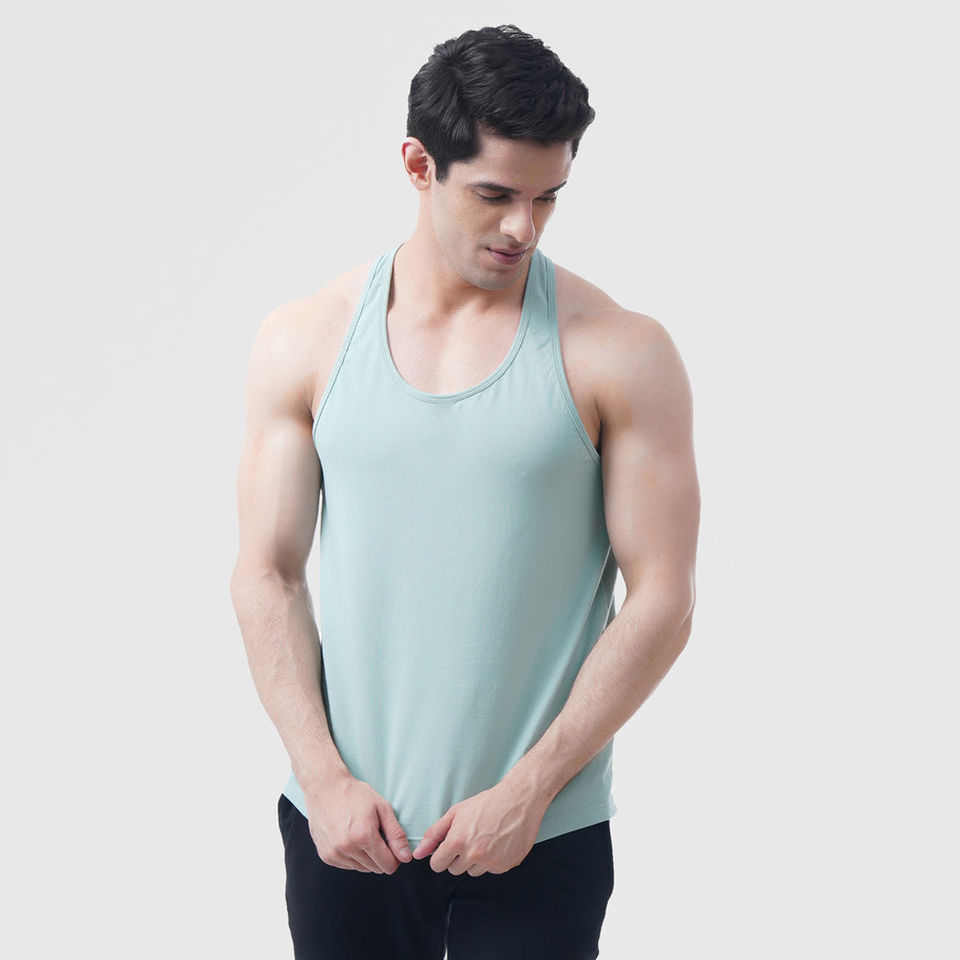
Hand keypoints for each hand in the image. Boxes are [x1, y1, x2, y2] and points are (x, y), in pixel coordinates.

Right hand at [303, 772, 411, 873]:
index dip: (394, 856)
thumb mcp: (382, 808)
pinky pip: (348, 866)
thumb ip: (396, 834)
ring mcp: (335, 853)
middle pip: (376, 869)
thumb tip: (406, 858)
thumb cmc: (356, 795)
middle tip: (376, 834)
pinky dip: (353, 856)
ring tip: (361, 834)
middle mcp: (348, 848)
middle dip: (381, 856)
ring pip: (362, 869)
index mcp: (364, 836)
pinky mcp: (326, 856)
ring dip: (366, 857)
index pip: (388, 865)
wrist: (326, 788)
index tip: (391, 843)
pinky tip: (350, 837)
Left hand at [411, 776, 550, 876]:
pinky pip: (491, 870)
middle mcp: (474, 855)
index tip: (448, 849)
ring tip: (485, 838)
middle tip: (470, 838)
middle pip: (455, 870)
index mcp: (458, 841)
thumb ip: (434, 834)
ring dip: (476, 860)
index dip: (441, 856)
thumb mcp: (456, 813)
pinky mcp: (505, 865)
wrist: (518, 801)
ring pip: (473, 871)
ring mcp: (491, 862)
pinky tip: (498, 842)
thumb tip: (418, 853)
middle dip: (458, 857)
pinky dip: (493, 860)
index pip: (437, 865)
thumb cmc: (486, 803)